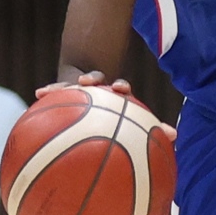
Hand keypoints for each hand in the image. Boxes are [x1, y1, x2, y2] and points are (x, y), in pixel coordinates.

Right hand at [37, 74, 176, 139]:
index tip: (119, 88)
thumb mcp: (130, 123)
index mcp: (114, 96)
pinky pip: (55, 91)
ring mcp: (80, 89)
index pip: (119, 88)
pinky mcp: (64, 91)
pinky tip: (38, 93)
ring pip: (73, 84)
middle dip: (94, 79)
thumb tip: (176, 135)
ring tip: (55, 87)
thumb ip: (150, 129)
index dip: (120, 87)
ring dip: (68, 84)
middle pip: (96, 81)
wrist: (88, 95)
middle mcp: (97, 89)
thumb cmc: (113, 118)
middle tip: (88, 81)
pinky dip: (49, 91)